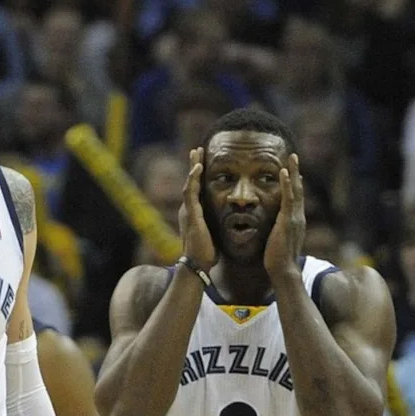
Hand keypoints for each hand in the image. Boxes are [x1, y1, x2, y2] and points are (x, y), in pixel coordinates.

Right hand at [178, 147, 215, 270]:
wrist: (198, 265)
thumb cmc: (207, 253)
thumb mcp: (212, 234)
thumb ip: (214, 225)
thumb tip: (226, 222)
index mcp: (194, 213)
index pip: (196, 189)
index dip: (198, 175)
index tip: (203, 161)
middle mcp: (188, 210)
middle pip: (190, 182)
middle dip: (194, 165)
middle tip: (197, 150)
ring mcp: (188, 211)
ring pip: (189, 183)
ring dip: (193, 167)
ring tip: (196, 152)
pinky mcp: (191, 215)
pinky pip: (191, 192)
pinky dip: (193, 179)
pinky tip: (198, 168)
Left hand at [264, 153, 305, 279]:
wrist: (283, 270)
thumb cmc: (277, 257)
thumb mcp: (278, 238)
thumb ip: (278, 229)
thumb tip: (274, 224)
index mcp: (295, 220)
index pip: (296, 197)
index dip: (295, 183)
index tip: (292, 170)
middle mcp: (299, 216)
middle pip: (299, 189)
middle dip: (297, 172)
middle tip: (294, 156)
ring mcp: (295, 218)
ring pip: (296, 190)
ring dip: (294, 172)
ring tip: (292, 158)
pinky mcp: (288, 220)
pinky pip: (288, 198)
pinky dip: (287, 184)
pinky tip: (283, 172)